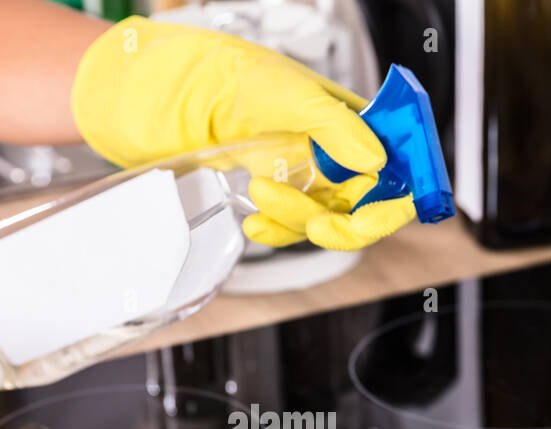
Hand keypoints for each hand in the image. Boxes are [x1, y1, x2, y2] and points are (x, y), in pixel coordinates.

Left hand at [70, 16, 416, 250]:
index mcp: (346, 117)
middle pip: (366, 203)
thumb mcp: (282, 91)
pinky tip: (255, 223)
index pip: (396, 161)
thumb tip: (376, 159)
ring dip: (298, 221)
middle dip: (349, 222)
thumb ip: (333, 125)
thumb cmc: (216, 74)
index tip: (388, 208)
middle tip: (320, 225)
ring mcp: (300, 173)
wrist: (150, 96)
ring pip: (326, 220)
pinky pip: (289, 228)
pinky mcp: (271, 194)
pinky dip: (276, 232)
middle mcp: (329, 148)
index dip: (400, 190)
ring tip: (262, 194)